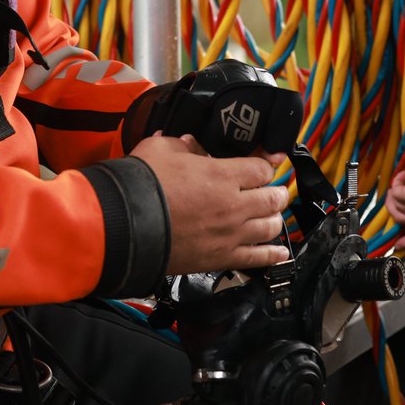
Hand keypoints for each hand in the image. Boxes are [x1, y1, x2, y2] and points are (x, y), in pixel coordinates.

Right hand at [133, 133, 289, 273]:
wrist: (125, 224)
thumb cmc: (142, 185)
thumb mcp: (162, 148)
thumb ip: (184, 145)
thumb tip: (191, 145)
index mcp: (222, 175)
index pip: (262, 169)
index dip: (264, 165)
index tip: (261, 166)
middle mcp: (233, 205)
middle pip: (273, 198)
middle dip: (275, 192)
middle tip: (271, 190)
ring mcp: (229, 234)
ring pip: (270, 227)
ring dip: (273, 219)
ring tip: (270, 216)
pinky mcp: (220, 258)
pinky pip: (257, 258)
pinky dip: (272, 254)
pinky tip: (279, 252)